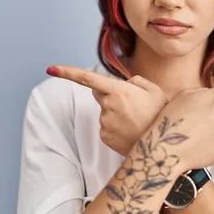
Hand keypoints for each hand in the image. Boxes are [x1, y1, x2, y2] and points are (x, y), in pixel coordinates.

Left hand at [46, 65, 166, 155]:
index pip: (87, 78)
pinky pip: (107, 125)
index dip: (67, 72)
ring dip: (117, 112)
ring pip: (105, 111)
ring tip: (136, 119)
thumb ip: (136, 81)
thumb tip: (124, 83)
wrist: (162, 145)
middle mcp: (107, 107)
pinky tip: (131, 130)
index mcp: (118, 91)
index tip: (51, 68)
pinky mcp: (105, 137)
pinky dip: (117, 126)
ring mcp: (105, 123)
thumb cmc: (160, 114)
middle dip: (111, 94)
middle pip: (100, 93)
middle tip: (133, 103)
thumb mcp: (154, 90)